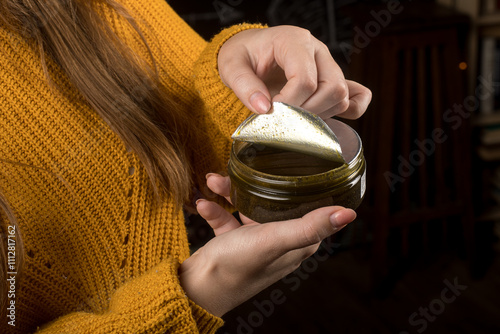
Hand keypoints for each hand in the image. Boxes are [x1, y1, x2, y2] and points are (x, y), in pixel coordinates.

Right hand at [179, 174, 355, 316]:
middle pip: (274, 204)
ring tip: (214, 180)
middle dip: (255, 185)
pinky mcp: (233, 244)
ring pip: (247, 208)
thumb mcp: (274, 240)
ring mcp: (255, 244)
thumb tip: (349, 214)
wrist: (197, 289)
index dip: (302, 187)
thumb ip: (308, 226)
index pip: (310, 210)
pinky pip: (227, 219)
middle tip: (241, 170)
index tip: (294, 165)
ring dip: (230, 193)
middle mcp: (279, 243)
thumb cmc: (238, 267)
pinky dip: (216, 209)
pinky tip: (203, 203)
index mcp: (296, 243)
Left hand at [217, 26, 370, 118]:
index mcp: (294, 41)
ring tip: (294, 117)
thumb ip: (244, 86)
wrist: (249, 54)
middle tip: (283, 118)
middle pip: (331, 88)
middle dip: (306, 112)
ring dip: (320, 115)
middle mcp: (317, 51)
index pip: (305, 79)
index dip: (289, 103)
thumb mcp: (231, 66)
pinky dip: (349, 111)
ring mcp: (329, 66)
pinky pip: (357, 97)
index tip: (270, 112)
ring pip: (342, 96)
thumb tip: (263, 108)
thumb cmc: (242, 56)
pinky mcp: (333, 80)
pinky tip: (326, 118)